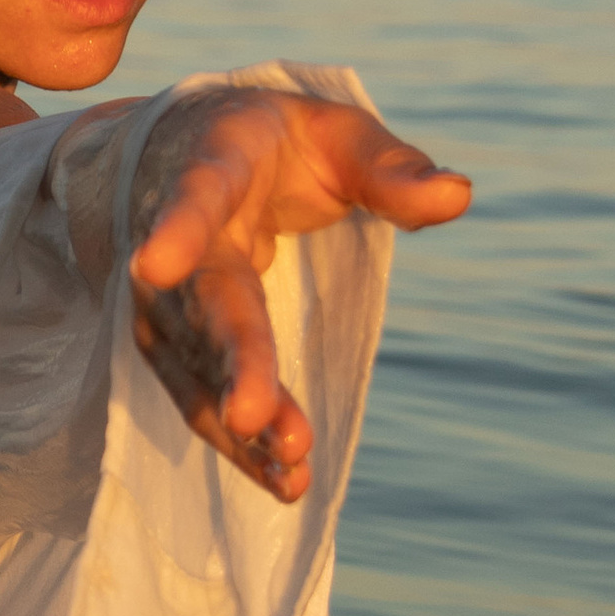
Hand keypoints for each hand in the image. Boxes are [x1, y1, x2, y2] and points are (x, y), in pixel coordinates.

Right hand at [128, 93, 468, 502]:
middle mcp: (173, 239)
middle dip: (230, 361)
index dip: (176, 230)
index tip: (155, 265)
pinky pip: (201, 399)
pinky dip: (239, 444)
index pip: (194, 195)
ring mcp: (164, 300)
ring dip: (238, 420)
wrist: (177, 160)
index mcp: (212, 164)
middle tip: (252, 416)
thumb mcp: (337, 134)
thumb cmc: (273, 146)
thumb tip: (459, 195)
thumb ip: (392, 168)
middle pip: (200, 303)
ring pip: (197, 365)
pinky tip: (285, 481)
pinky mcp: (173, 347)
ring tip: (292, 464)